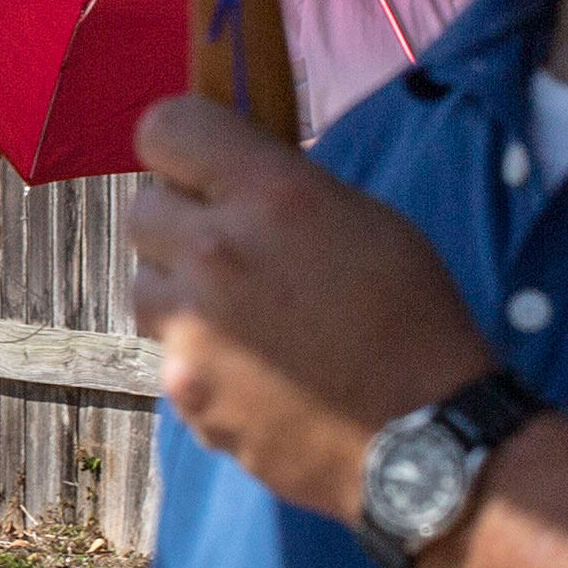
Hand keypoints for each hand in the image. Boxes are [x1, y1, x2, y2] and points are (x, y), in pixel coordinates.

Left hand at [127, 96, 500, 517]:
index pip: (166, 128)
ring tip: (243, 317)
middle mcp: (216, 253)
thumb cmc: (413, 320)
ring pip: (143, 286)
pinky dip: (199, 360)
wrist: (425, 438)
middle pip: (142, 212)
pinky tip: (256, 375)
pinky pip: (169, 355)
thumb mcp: (366, 220)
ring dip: (180, 293)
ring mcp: (193, 328)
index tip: (197, 166)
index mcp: (270, 195)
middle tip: (228, 249)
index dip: (179, 146)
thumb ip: (284, 191)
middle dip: (180, 224)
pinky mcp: (184, 389)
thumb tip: (230, 180)